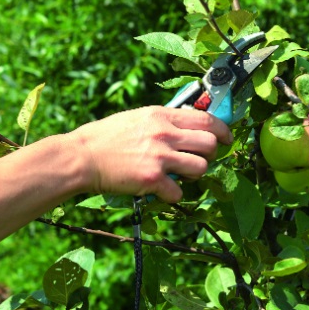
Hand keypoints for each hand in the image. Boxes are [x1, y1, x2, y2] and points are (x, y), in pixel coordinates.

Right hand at [67, 106, 232, 202]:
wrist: (82, 156)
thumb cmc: (106, 137)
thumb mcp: (138, 117)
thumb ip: (164, 121)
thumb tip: (188, 126)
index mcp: (162, 115)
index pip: (207, 119)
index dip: (223, 130)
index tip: (226, 138)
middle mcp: (165, 133)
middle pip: (210, 144)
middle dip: (209, 154)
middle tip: (197, 160)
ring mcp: (160, 156)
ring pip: (201, 168)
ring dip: (193, 174)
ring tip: (178, 175)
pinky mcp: (152, 179)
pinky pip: (179, 192)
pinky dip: (172, 194)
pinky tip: (160, 189)